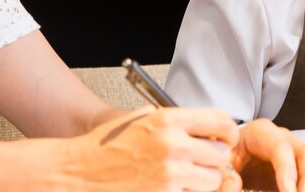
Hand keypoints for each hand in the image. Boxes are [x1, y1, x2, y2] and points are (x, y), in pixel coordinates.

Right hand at [63, 106, 237, 190]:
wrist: (77, 173)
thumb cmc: (105, 147)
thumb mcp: (140, 119)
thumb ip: (173, 121)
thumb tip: (203, 127)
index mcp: (168, 120)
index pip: (222, 121)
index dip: (227, 132)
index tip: (224, 139)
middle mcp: (172, 145)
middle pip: (221, 155)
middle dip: (214, 160)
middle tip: (201, 162)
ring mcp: (169, 174)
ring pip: (213, 181)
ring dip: (204, 182)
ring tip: (186, 178)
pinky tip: (173, 188)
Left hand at [221, 119, 304, 191]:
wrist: (228, 164)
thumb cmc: (224, 163)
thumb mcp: (219, 167)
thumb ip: (224, 178)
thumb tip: (235, 184)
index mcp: (259, 133)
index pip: (280, 147)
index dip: (287, 171)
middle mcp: (282, 137)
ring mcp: (294, 149)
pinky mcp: (302, 165)